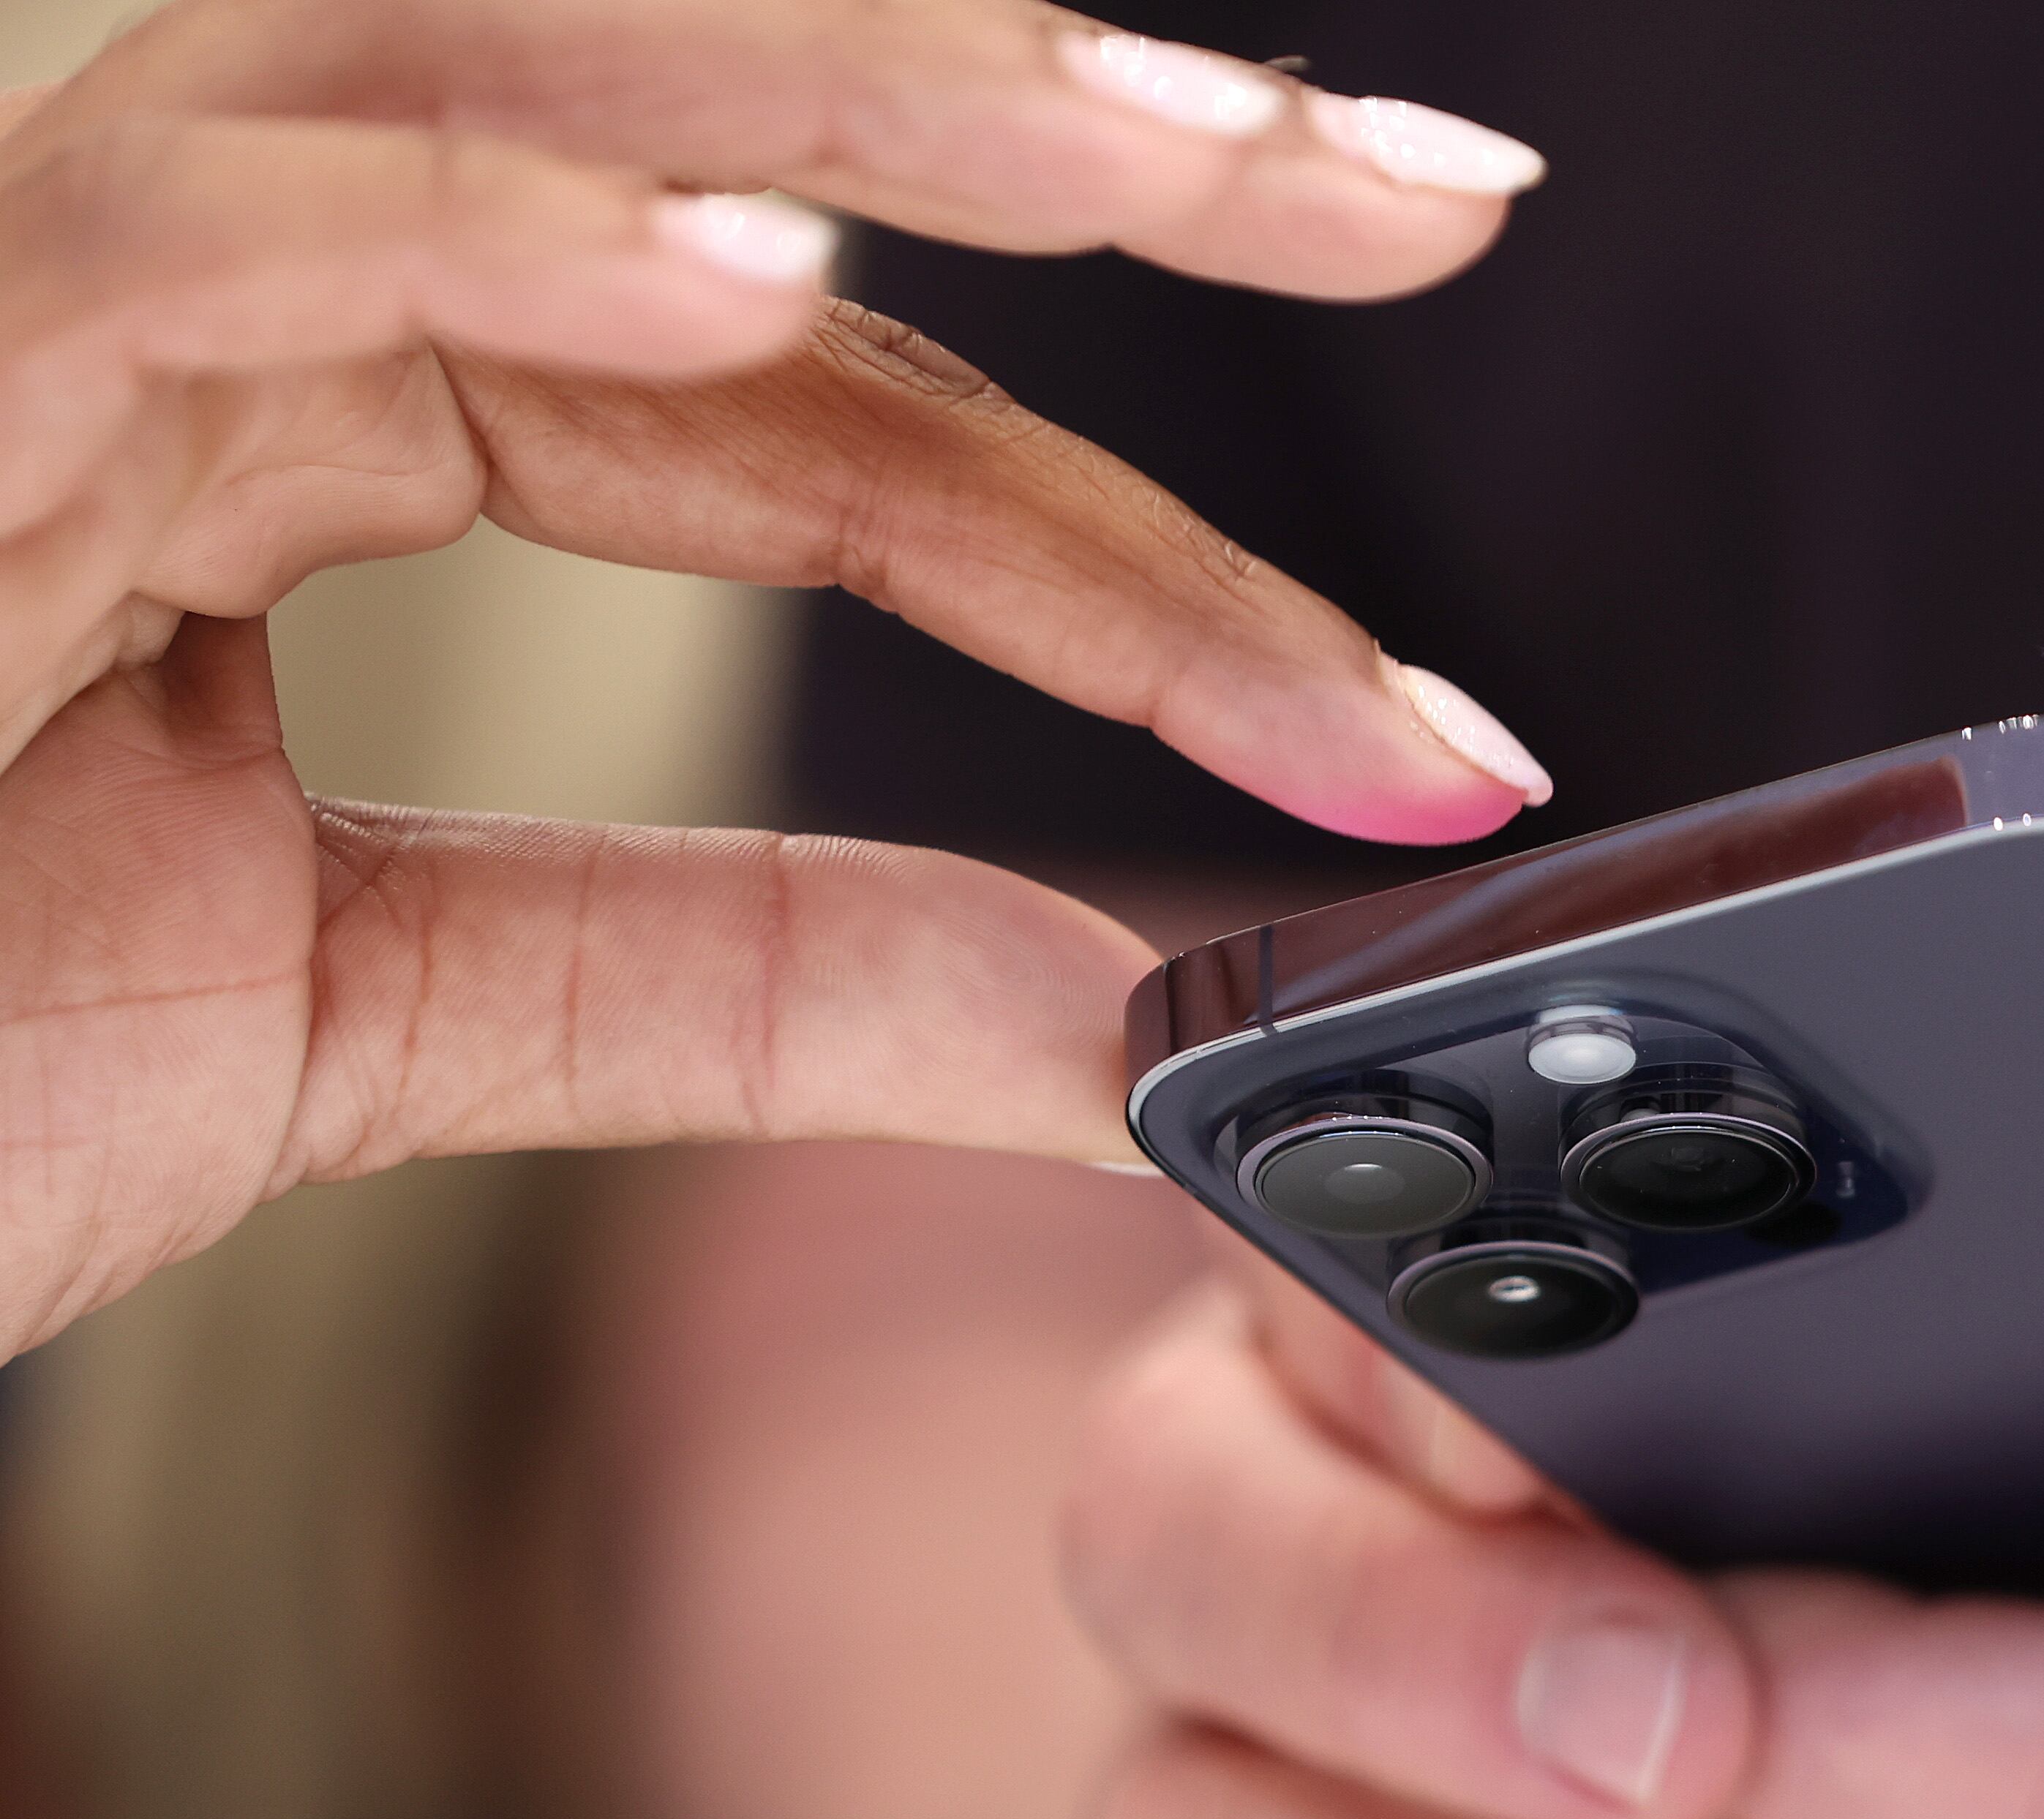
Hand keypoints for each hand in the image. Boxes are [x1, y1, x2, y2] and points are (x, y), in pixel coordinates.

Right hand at [0, 0, 1548, 1356]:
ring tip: (1220, 156)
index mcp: (359, 409)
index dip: (1143, 559)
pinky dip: (511, 232)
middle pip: (745, 151)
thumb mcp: (389, 1024)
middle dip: (1095, 156)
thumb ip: (743, 978)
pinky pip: (239, 235)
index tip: (1412, 731)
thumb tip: (1110, 1020)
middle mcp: (245, 287)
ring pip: (531, 83)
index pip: (825, 410)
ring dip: (888, 96)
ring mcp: (65, 290)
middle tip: (1431, 199)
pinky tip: (780, 279)